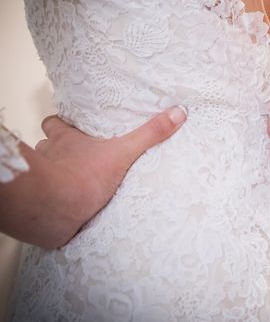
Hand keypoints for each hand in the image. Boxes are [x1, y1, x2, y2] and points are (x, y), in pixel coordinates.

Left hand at [1, 107, 186, 247]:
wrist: (56, 209)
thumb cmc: (84, 176)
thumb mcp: (124, 151)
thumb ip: (150, 133)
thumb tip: (178, 112)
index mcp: (66, 139)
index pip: (54, 123)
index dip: (61, 123)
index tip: (72, 125)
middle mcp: (49, 155)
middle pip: (46, 145)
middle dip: (56, 148)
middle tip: (75, 154)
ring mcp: (40, 179)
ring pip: (43, 170)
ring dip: (54, 173)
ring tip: (73, 179)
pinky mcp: (38, 203)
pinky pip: (44, 199)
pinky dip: (53, 201)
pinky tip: (68, 207)